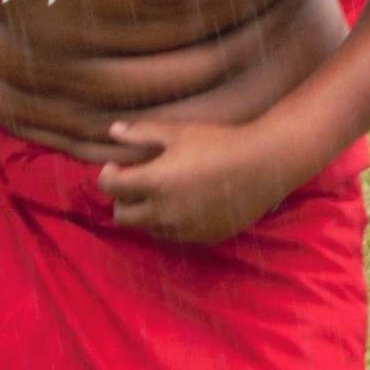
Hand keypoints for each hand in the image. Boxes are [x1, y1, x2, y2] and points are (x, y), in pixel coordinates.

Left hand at [96, 109, 287, 243]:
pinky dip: (171, 222)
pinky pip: (174, 235)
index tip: (115, 166)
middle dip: (121, 199)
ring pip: (147, 228)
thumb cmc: (219, 142)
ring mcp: (183, 229)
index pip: (111, 188)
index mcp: (154, 182)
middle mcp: (164, 212)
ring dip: (145, 212)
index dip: (107, 175)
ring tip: (161, 192)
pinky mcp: (202, 238)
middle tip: (133, 182)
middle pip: (122, 216)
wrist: (263, 166)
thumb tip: (113, 131)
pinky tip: (185, 202)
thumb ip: (141, 133)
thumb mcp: (178, 132)